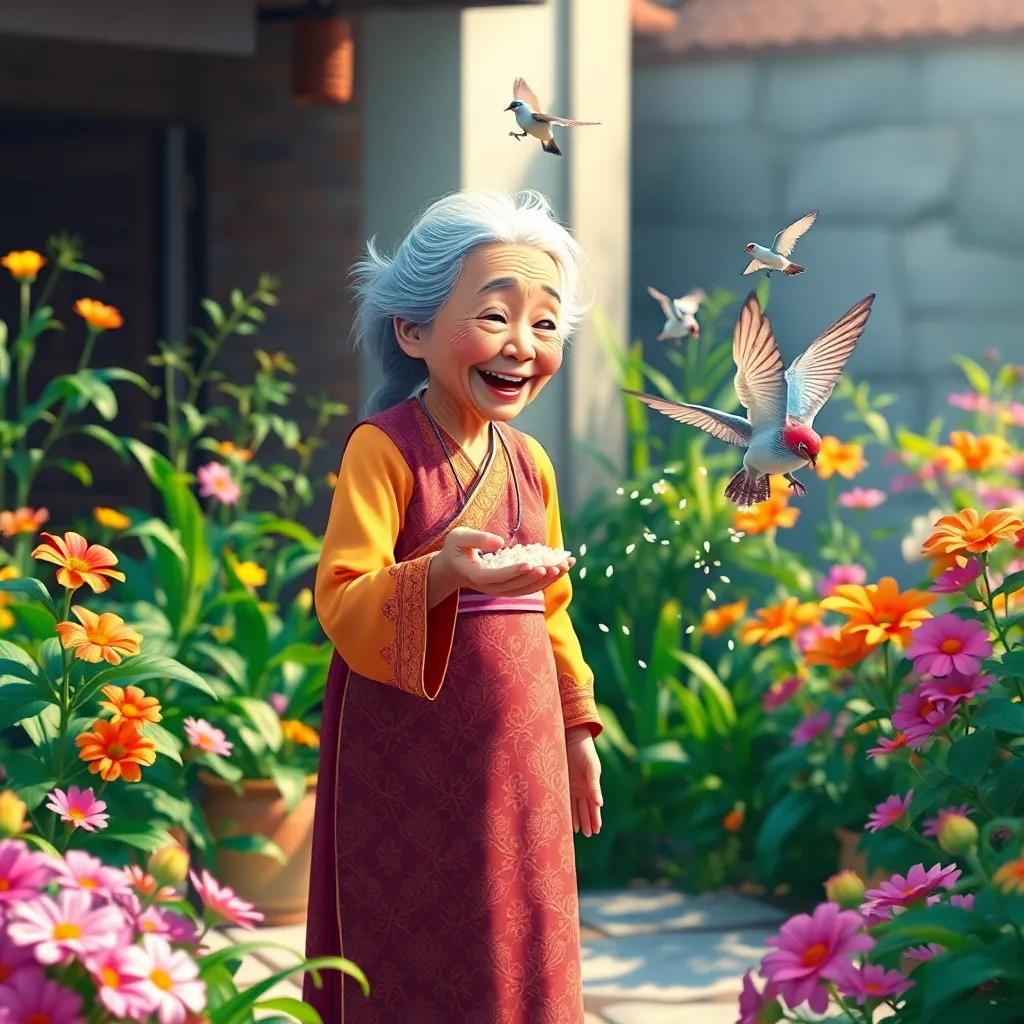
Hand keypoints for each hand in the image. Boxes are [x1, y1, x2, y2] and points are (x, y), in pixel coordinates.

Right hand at [430, 527, 574, 602]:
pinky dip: (547, 579)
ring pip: (527, 589)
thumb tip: (500, 542)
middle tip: (557, 565)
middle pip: (517, 586)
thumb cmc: (455, 549)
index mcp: (477, 576)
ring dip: (548, 579)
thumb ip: (477, 539)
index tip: (530, 564)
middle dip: (539, 576)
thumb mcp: (459, 537)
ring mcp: (501, 590)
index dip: (514, 571)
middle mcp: (490, 588)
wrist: (453, 568)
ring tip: (565, 565)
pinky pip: (530, 587)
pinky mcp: (509, 588)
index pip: (498, 576)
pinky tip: (562, 567)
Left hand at [566, 729, 601, 836]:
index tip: (596, 831)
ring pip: (575, 807)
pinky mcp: (563, 782)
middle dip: (587, 822)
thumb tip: (600, 804)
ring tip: (576, 831)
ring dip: (576, 818)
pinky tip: (564, 817)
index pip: (594, 807)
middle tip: (588, 835)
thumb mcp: (592, 769)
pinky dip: (566, 808)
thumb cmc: (585, 753)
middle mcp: (583, 789)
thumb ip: (594, 786)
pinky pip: (565, 798)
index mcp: (591, 787)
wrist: (573, 739)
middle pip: (585, 809)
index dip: (595, 819)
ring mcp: (573, 787)